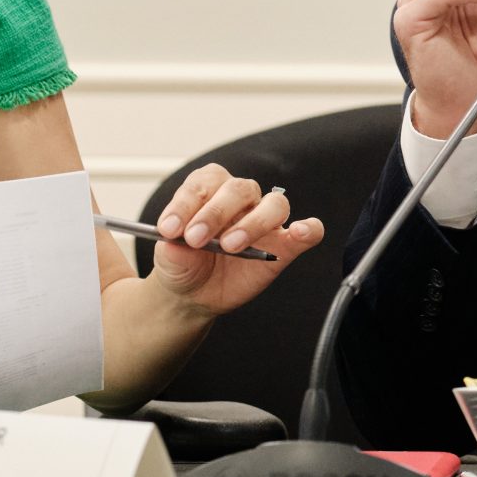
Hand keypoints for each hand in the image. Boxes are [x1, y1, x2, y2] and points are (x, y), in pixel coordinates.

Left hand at [146, 163, 323, 316]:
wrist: (192, 293)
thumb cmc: (183, 264)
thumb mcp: (168, 258)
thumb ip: (172, 247)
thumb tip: (176, 241)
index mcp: (208, 189)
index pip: (202, 184)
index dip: (184, 204)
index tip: (169, 228)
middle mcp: (238, 198)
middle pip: (237, 189)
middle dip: (215, 213)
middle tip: (195, 239)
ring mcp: (263, 220)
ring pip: (273, 204)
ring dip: (253, 223)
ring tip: (231, 246)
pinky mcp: (283, 246)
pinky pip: (308, 231)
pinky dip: (308, 229)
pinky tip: (300, 232)